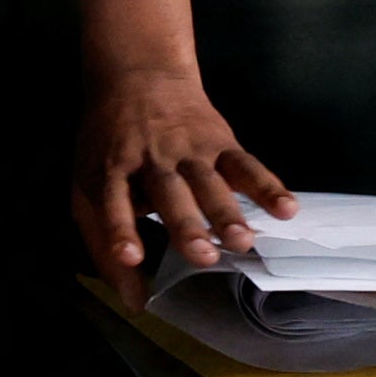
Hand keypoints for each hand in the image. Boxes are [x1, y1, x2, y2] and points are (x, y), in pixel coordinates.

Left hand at [71, 62, 291, 292]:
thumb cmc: (109, 144)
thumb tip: (131, 302)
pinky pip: (245, 164)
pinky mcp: (219, 141)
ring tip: (243, 240)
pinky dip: (268, 186)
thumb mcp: (88, 183)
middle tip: (204, 255)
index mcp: (111, 168)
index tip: (130, 257)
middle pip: (170, 194)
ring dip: (228, 211)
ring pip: (210, 182)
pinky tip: (287, 209)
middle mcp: (150, 159)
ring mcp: (188, 149)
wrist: (139, 74)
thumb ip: (102, 240)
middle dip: (187, 225)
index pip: (113, 202)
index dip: (120, 229)